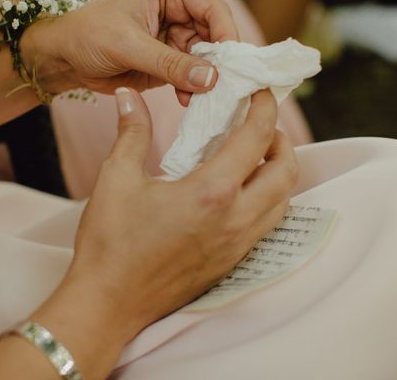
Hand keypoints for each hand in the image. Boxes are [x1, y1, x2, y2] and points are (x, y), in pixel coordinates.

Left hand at [23, 0, 237, 105]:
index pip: (215, 9)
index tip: (229, 68)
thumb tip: (212, 79)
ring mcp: (181, 35)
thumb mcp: (129, 46)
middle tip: (221, 91)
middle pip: (218, 36)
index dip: (226, 37)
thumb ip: (170, 63)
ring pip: (210, 60)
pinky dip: (195, 90)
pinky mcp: (174, 60)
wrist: (65, 56)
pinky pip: (195, 76)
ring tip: (202, 100)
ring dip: (208, 81)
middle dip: (219, 64)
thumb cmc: (89, 35)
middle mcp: (184, 8)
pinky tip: (187, 102)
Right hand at [69, 87, 296, 338]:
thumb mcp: (117, 179)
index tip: (260, 93)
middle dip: (282, 141)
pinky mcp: (231, 263)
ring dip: (278, 173)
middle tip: (260, 126)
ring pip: (283, 202)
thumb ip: (132, 133)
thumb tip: (130, 99)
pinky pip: (266, 225)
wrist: (108, 304)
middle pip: (287, 172)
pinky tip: (239, 192)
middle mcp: (236, 220)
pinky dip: (267, 200)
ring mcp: (237, 246)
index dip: (264, 108)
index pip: (257, 138)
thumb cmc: (110, 244)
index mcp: (212, 192)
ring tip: (253, 157)